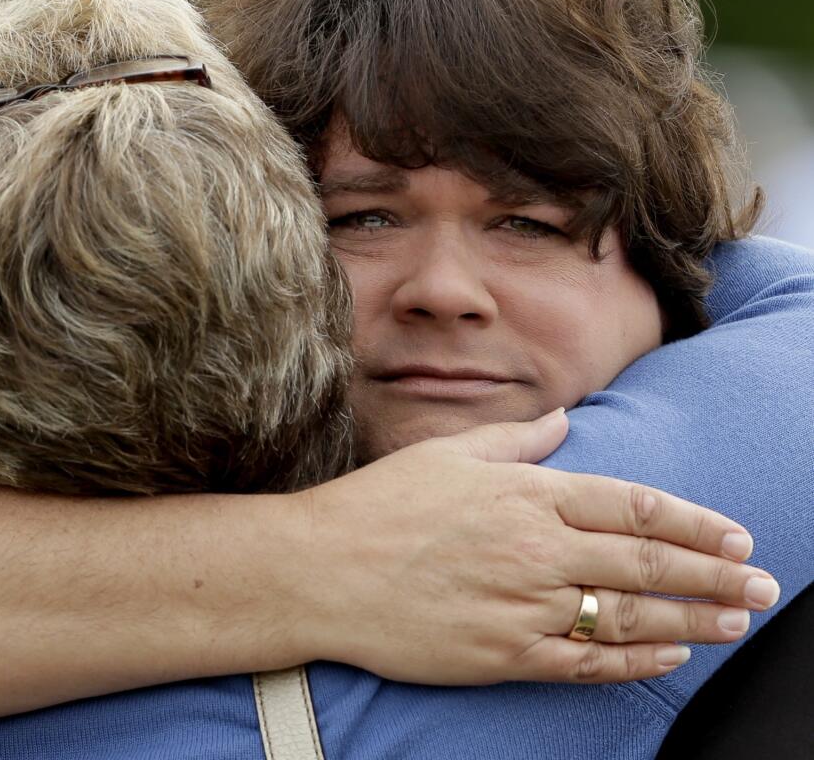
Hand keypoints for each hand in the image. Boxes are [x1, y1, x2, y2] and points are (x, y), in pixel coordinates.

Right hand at [291, 409, 777, 683]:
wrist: (321, 570)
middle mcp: (537, 549)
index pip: (633, 507)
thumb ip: (515, 438)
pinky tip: (669, 657)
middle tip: (763, 587)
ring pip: (629, 616)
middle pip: (647, 565)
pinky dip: (635, 662)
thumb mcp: (446, 453)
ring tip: (735, 623)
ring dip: (693, 620)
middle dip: (715, 575)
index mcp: (527, 494)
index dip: (692, 522)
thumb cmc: (380, 505)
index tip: (734, 535)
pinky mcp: (504, 654)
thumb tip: (564, 421)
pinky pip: (586, 662)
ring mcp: (523, 605)